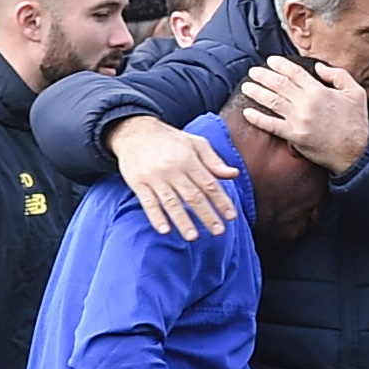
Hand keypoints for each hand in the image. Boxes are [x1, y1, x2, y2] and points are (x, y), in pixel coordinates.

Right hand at [108, 116, 238, 239]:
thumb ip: (214, 160)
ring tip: (193, 237)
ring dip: (183, 221)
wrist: (134, 131)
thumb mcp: (195, 142)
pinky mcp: (138, 183)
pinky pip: (148, 203)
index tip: (231, 217)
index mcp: (189, 159)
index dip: (221, 201)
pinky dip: (156, 217)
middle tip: (218, 232)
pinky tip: (165, 230)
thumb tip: (234, 174)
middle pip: (193, 196)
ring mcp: (154, 177)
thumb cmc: (169, 139)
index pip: (209, 184)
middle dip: (207, 215)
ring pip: (171, 202)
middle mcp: (173, 169)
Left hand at [241, 55, 368, 174]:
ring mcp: (298, 120)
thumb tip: (319, 67)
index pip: (295, 72)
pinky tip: (247, 112)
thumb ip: (337, 75)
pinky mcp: (294, 136)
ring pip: (272, 102)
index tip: (270, 61)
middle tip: (253, 71)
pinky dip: (257, 118)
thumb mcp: (356, 92)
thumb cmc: (356, 123)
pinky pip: (271, 125)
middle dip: (264, 76)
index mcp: (319, 90)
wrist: (356, 153)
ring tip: (247, 87)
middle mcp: (306, 103)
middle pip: (279, 84)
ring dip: (257, 93)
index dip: (280, 64)